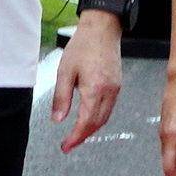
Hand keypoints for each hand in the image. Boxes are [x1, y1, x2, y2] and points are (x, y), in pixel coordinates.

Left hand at [49, 18, 122, 151]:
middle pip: (97, 123)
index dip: (75, 137)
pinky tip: (88, 118)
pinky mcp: (117, 85)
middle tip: (68, 144)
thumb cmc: (83, 46)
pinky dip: (98, 118)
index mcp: (95, 89)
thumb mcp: (65, 71)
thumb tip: (58, 119)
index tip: (66, 146)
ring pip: (104, 117)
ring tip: (76, 135)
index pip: (86, 122)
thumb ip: (61, 98)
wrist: (102, 29)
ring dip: (91, 129)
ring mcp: (115, 89)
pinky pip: (108, 108)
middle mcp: (109, 92)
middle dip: (83, 137)